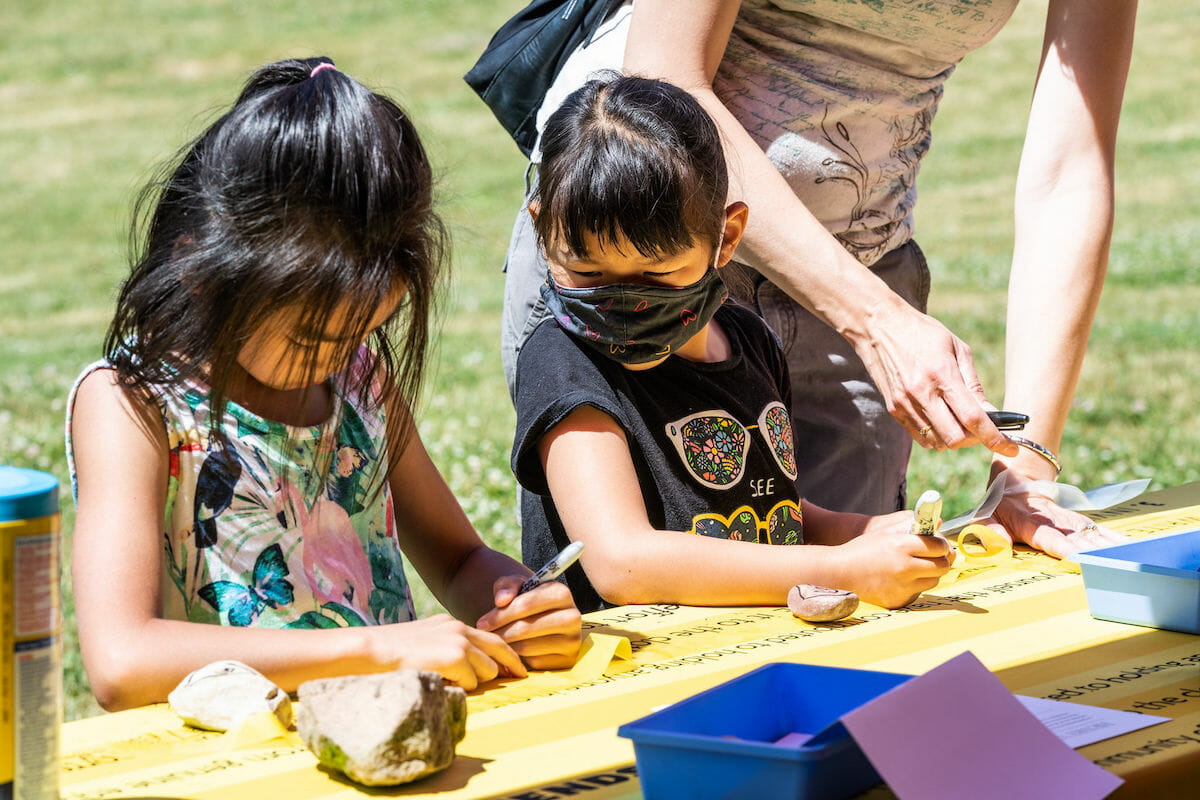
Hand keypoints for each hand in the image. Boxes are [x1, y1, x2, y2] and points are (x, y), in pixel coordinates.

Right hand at [384, 613, 525, 689]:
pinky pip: (472, 682)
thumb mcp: (424, 642)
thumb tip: (468, 667)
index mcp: (452, 624)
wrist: (370, 651)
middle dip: (508, 666)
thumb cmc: (390, 654)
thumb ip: (447, 648)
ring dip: (474, 681)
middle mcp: (459, 628)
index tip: (518, 668)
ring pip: (487, 670)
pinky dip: (460, 688)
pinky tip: (441, 682)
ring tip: (450, 681)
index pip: (491, 638)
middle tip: (519, 676)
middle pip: (499, 650)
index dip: (507, 655)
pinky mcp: (454, 657)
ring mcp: (459, 641)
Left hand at [476, 576, 582, 670]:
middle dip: (500, 632)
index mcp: (561, 593)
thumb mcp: (517, 586)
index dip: (500, 615)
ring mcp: (572, 640)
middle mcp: (573, 616)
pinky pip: (534, 663)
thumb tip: (501, 600)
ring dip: (506, 646)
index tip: (482, 623)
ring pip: (527, 647)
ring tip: (495, 641)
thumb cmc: (527, 601)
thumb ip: (506, 586)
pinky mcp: (567, 660)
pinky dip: (519, 659)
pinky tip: (511, 651)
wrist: (544, 619)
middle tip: (484, 636)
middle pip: (525, 628)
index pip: (525, 605)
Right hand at [839, 512, 952, 607]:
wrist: (839, 573)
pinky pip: (918, 593)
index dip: (942, 544)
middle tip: (933, 556)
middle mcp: (904, 567)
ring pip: (933, 581)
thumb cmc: (862, 549)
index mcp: (901, 545)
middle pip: (943, 565)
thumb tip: (939, 526)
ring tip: (913, 567)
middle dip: (941, 559)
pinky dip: (914, 586)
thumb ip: (912, 526)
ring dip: (929, 573)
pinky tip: (899, 579)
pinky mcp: (899, 601)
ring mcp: (902, 587)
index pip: (939, 546)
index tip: (939, 544)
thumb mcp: (885, 532)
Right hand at [852, 302, 1018, 456]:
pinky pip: (920, 437)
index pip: (972, 418)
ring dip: (954, 438)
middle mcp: (921, 393)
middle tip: (980, 428)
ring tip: (958, 420)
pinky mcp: (894, 409)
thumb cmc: (923, 333)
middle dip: (974, 439)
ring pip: (937, 443)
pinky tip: (940, 419)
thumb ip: (973, 385)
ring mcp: (904, 404)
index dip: (994, 438)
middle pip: (955, 438)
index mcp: (942, 374)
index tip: (1009, 449)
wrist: (879, 326)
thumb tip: (990, 413)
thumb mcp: (957, 349)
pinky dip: (936, 435)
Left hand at [986, 491, 1125, 559]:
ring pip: (1096, 535)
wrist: (1016, 484)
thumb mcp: (986, 517)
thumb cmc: (999, 508)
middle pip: (1081, 540)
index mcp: (1033, 525)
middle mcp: (1057, 524)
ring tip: (1134, 560)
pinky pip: (1102, 532)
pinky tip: (1135, 549)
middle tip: (1118, 568)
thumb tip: (1000, 545)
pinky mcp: (1081, 522)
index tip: (1080, 559)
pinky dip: (1118, 540)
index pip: (1051, 539)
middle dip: (1098, 554)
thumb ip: (991, 532)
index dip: (1066, 549)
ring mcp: (1072, 522)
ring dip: (1114, 548)